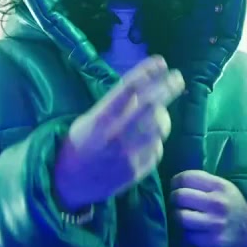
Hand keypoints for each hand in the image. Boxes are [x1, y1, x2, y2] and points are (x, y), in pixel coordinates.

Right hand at [54, 56, 184, 211]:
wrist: (69, 183)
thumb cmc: (79, 145)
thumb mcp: (88, 120)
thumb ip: (113, 107)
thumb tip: (142, 88)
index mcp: (100, 119)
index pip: (129, 89)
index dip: (148, 72)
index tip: (161, 62)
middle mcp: (116, 135)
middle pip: (152, 104)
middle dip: (168, 88)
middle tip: (177, 78)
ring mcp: (129, 155)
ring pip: (160, 128)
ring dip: (164, 117)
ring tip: (160, 114)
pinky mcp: (137, 171)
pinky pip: (157, 149)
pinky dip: (155, 141)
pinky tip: (147, 140)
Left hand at [171, 170, 246, 246]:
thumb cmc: (233, 206)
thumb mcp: (224, 188)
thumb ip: (203, 183)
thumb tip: (174, 183)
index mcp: (220, 186)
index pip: (187, 177)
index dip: (176, 182)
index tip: (176, 187)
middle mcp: (217, 203)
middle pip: (180, 196)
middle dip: (174, 199)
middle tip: (178, 203)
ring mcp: (215, 223)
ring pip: (180, 217)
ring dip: (177, 217)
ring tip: (182, 216)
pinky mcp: (213, 241)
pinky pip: (188, 235)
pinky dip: (187, 233)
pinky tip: (193, 230)